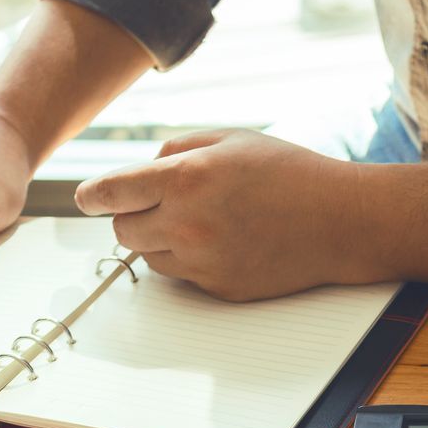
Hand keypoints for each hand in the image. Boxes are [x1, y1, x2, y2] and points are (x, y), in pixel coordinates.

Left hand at [74, 129, 376, 300]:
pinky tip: (226, 241)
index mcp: (186, 179)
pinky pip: (184, 277)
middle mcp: (187, 224)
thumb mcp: (230, 139)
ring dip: (161, 240)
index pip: (111, 193)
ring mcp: (204, 262)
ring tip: (202, 221)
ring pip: (150, 257)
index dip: (93, 195)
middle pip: (123, 231)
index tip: (86, 198)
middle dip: (133, 216)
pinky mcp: (220, 288)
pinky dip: (192, 261)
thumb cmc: (292, 174)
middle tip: (159, 204)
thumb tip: (144, 170)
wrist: (341, 222)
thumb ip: (176, 149)